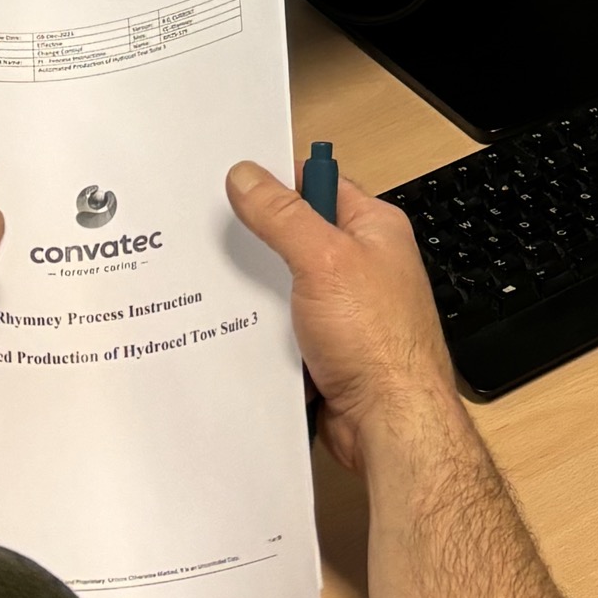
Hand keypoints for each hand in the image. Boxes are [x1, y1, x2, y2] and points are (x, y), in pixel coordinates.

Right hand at [227, 160, 460, 471]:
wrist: (389, 422)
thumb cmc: (378, 341)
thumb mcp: (324, 261)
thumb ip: (283, 217)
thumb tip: (247, 174)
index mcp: (374, 229)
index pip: (320, 185)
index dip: (278, 182)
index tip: (232, 181)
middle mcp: (363, 264)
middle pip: (297, 236)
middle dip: (258, 239)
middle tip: (210, 235)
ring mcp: (345, 308)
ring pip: (285, 285)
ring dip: (256, 290)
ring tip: (209, 282)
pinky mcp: (327, 346)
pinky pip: (283, 326)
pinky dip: (261, 328)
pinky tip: (228, 328)